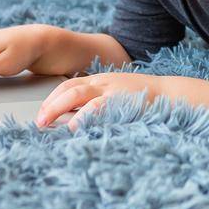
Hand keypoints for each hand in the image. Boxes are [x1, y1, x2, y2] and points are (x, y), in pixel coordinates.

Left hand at [35, 71, 160, 129]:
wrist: (170, 95)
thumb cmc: (143, 99)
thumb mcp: (117, 94)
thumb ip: (98, 103)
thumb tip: (75, 119)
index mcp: (100, 80)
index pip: (68, 84)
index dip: (52, 97)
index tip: (42, 111)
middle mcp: (102, 83)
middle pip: (68, 89)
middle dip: (50, 104)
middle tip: (38, 121)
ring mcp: (111, 91)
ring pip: (77, 95)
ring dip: (58, 109)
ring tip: (47, 124)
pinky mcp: (120, 102)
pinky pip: (96, 108)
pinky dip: (82, 117)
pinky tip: (73, 127)